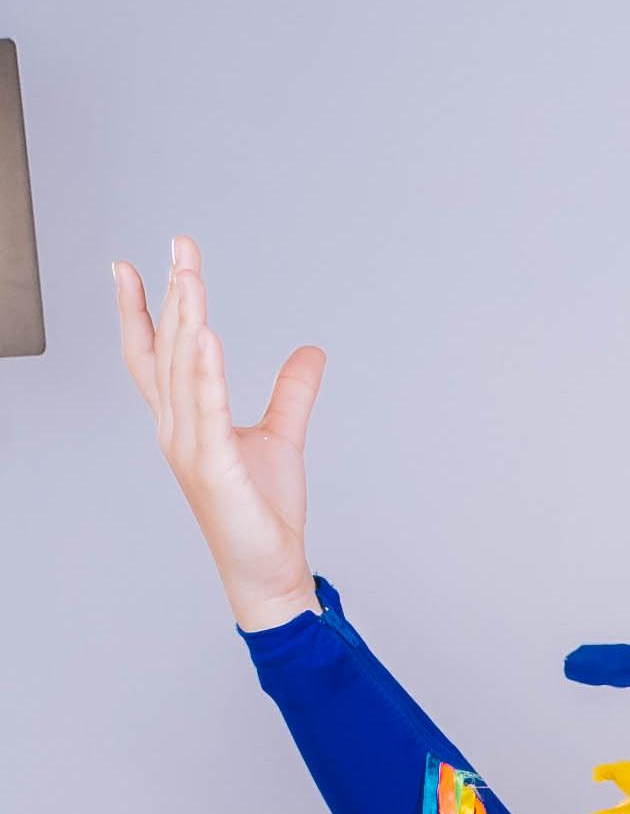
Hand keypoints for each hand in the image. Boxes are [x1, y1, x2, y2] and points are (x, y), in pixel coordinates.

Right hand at [116, 237, 325, 628]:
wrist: (268, 567)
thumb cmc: (262, 510)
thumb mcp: (282, 436)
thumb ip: (292, 392)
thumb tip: (310, 350)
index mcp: (185, 420)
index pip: (154, 354)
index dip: (141, 310)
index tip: (133, 265)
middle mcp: (176, 428)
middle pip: (167, 349)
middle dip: (171, 294)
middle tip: (178, 246)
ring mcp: (189, 447)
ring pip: (181, 370)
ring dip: (184, 319)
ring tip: (188, 275)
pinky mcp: (212, 467)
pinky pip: (205, 410)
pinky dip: (204, 372)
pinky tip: (205, 336)